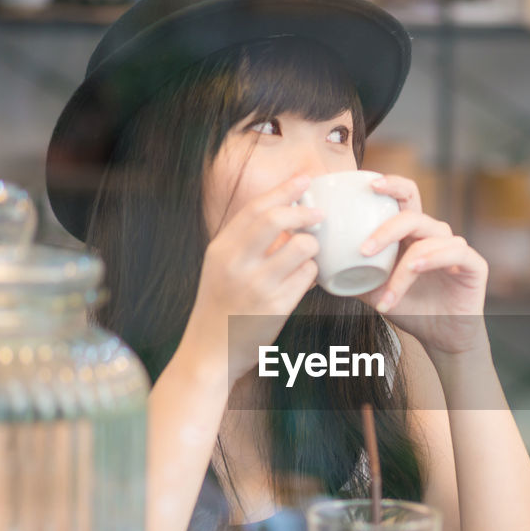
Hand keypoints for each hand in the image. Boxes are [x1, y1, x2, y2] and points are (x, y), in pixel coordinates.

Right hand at [183, 174, 324, 385]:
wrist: (211, 351)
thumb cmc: (220, 306)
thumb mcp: (220, 267)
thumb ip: (244, 241)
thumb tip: (282, 212)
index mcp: (221, 249)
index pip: (255, 208)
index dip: (283, 189)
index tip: (303, 179)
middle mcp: (236, 264)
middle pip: (276, 219)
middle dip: (303, 211)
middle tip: (318, 212)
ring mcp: (257, 285)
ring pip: (301, 247)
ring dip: (312, 246)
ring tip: (308, 254)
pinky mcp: (276, 307)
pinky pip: (308, 277)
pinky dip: (312, 272)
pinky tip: (307, 277)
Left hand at [356, 175, 488, 356]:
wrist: (441, 336)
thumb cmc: (410, 308)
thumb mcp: (374, 291)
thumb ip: (352, 273)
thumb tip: (315, 264)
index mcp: (412, 233)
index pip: (404, 197)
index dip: (390, 184)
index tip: (367, 184)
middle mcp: (435, 234)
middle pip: (413, 213)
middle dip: (386, 227)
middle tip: (364, 249)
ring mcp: (455, 247)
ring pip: (426, 241)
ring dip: (401, 269)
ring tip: (385, 295)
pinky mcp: (473, 263)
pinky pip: (452, 253)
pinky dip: (429, 261)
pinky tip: (414, 270)